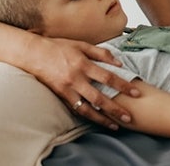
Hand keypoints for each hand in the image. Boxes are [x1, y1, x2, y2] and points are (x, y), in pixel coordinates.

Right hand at [24, 35, 138, 129]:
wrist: (33, 54)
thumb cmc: (58, 47)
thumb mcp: (81, 45)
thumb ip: (101, 53)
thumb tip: (119, 62)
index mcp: (83, 64)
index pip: (108, 78)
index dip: (123, 86)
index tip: (136, 92)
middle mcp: (76, 79)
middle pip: (100, 98)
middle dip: (115, 109)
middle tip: (129, 117)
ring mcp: (67, 89)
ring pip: (87, 108)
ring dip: (102, 119)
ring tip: (115, 126)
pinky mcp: (60, 95)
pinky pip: (76, 109)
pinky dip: (87, 116)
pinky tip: (97, 120)